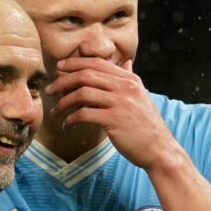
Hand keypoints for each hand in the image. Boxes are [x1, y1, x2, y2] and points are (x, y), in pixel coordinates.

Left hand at [45, 57, 177, 169]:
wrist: (159, 149)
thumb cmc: (146, 124)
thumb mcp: (141, 95)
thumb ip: (130, 77)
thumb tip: (126, 61)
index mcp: (129, 79)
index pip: (97, 63)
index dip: (75, 63)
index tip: (59, 67)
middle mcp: (126, 87)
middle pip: (86, 75)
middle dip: (63, 81)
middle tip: (50, 90)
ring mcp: (120, 103)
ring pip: (83, 93)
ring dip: (64, 102)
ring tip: (56, 111)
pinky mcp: (114, 120)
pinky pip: (84, 114)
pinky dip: (71, 118)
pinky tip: (67, 124)